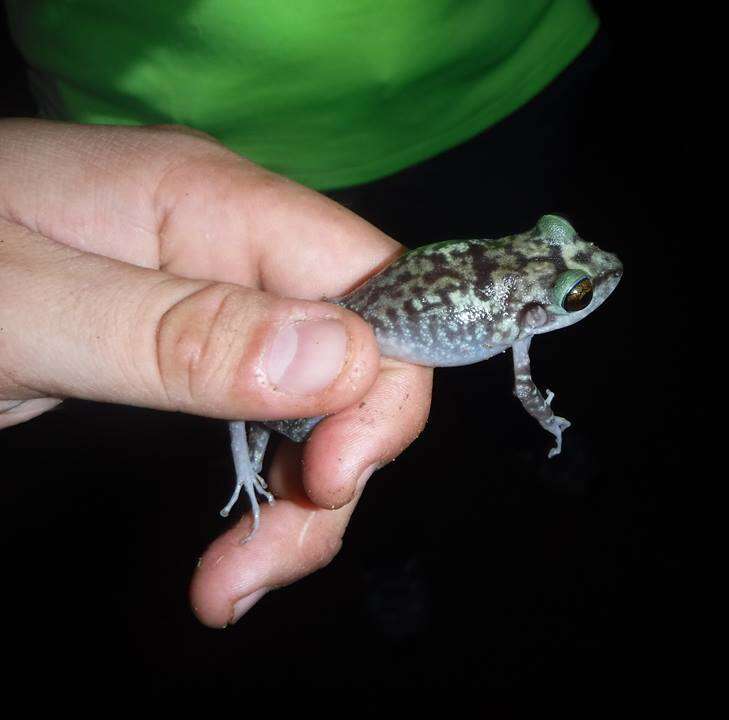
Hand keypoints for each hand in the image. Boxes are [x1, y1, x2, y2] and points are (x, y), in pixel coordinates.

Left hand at [0, 119, 432, 625]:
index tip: (330, 479)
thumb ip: (180, 335)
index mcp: (209, 202)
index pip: (373, 278)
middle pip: (356, 351)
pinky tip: (228, 553)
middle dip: (337, 466)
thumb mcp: (25, 312)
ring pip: (318, 397)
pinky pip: (263, 413)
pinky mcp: (185, 341)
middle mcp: (231, 241)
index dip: (384, 381)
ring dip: (300, 501)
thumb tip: (348, 359)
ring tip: (229, 585)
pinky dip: (260, 490)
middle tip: (255, 568)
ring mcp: (210, 291)